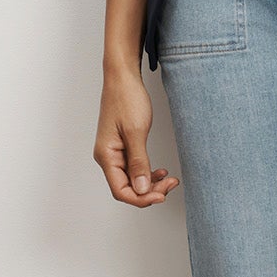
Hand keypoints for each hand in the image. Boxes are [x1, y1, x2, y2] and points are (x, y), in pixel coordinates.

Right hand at [95, 68, 180, 205]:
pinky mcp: (122, 146)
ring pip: (132, 179)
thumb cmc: (126, 99)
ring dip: (150, 183)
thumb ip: (138, 163)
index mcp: (106, 156)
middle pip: (127, 188)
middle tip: (171, 184)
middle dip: (149, 191)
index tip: (161, 195)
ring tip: (169, 179)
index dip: (141, 198)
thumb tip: (141, 189)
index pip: (121, 190)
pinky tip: (160, 171)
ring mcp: (115, 152)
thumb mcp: (136, 132)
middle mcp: (108, 157)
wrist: (123, 77)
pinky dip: (147, 172)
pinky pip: (134, 168)